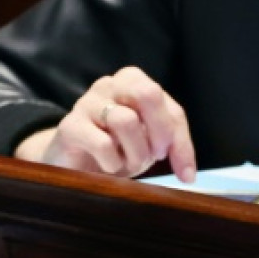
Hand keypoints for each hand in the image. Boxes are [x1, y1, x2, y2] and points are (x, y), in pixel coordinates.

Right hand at [15, 66, 196, 182]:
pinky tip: (108, 167)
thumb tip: (189, 175)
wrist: (70, 162)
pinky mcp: (69, 126)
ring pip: (126, 121)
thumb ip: (170, 147)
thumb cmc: (113, 149)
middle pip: (148, 94)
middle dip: (160, 132)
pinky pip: (102, 143)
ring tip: (127, 165)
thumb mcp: (147, 144)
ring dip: (135, 153)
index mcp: (132, 82)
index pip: (171, 108)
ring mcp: (86, 103)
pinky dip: (112, 162)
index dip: (181, 143)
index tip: (184, 174)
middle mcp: (109, 85)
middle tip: (155, 157)